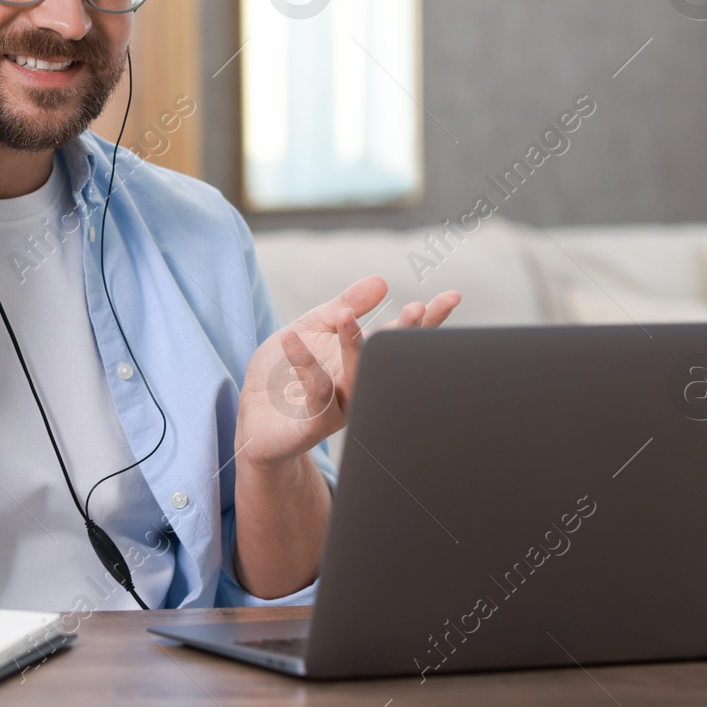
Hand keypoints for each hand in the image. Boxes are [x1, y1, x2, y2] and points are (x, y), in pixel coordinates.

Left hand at [235, 277, 460, 471]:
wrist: (254, 419)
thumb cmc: (285, 374)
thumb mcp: (314, 327)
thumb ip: (346, 305)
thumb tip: (381, 281)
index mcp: (361, 363)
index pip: (398, 339)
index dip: (426, 320)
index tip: (452, 297)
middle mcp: (357, 387)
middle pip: (386, 360)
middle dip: (403, 336)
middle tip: (417, 310)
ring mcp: (336, 408)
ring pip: (354, 378)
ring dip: (354, 348)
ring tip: (347, 318)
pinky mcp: (310, 425)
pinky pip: (314, 395)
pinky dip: (304, 365)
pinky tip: (291, 339)